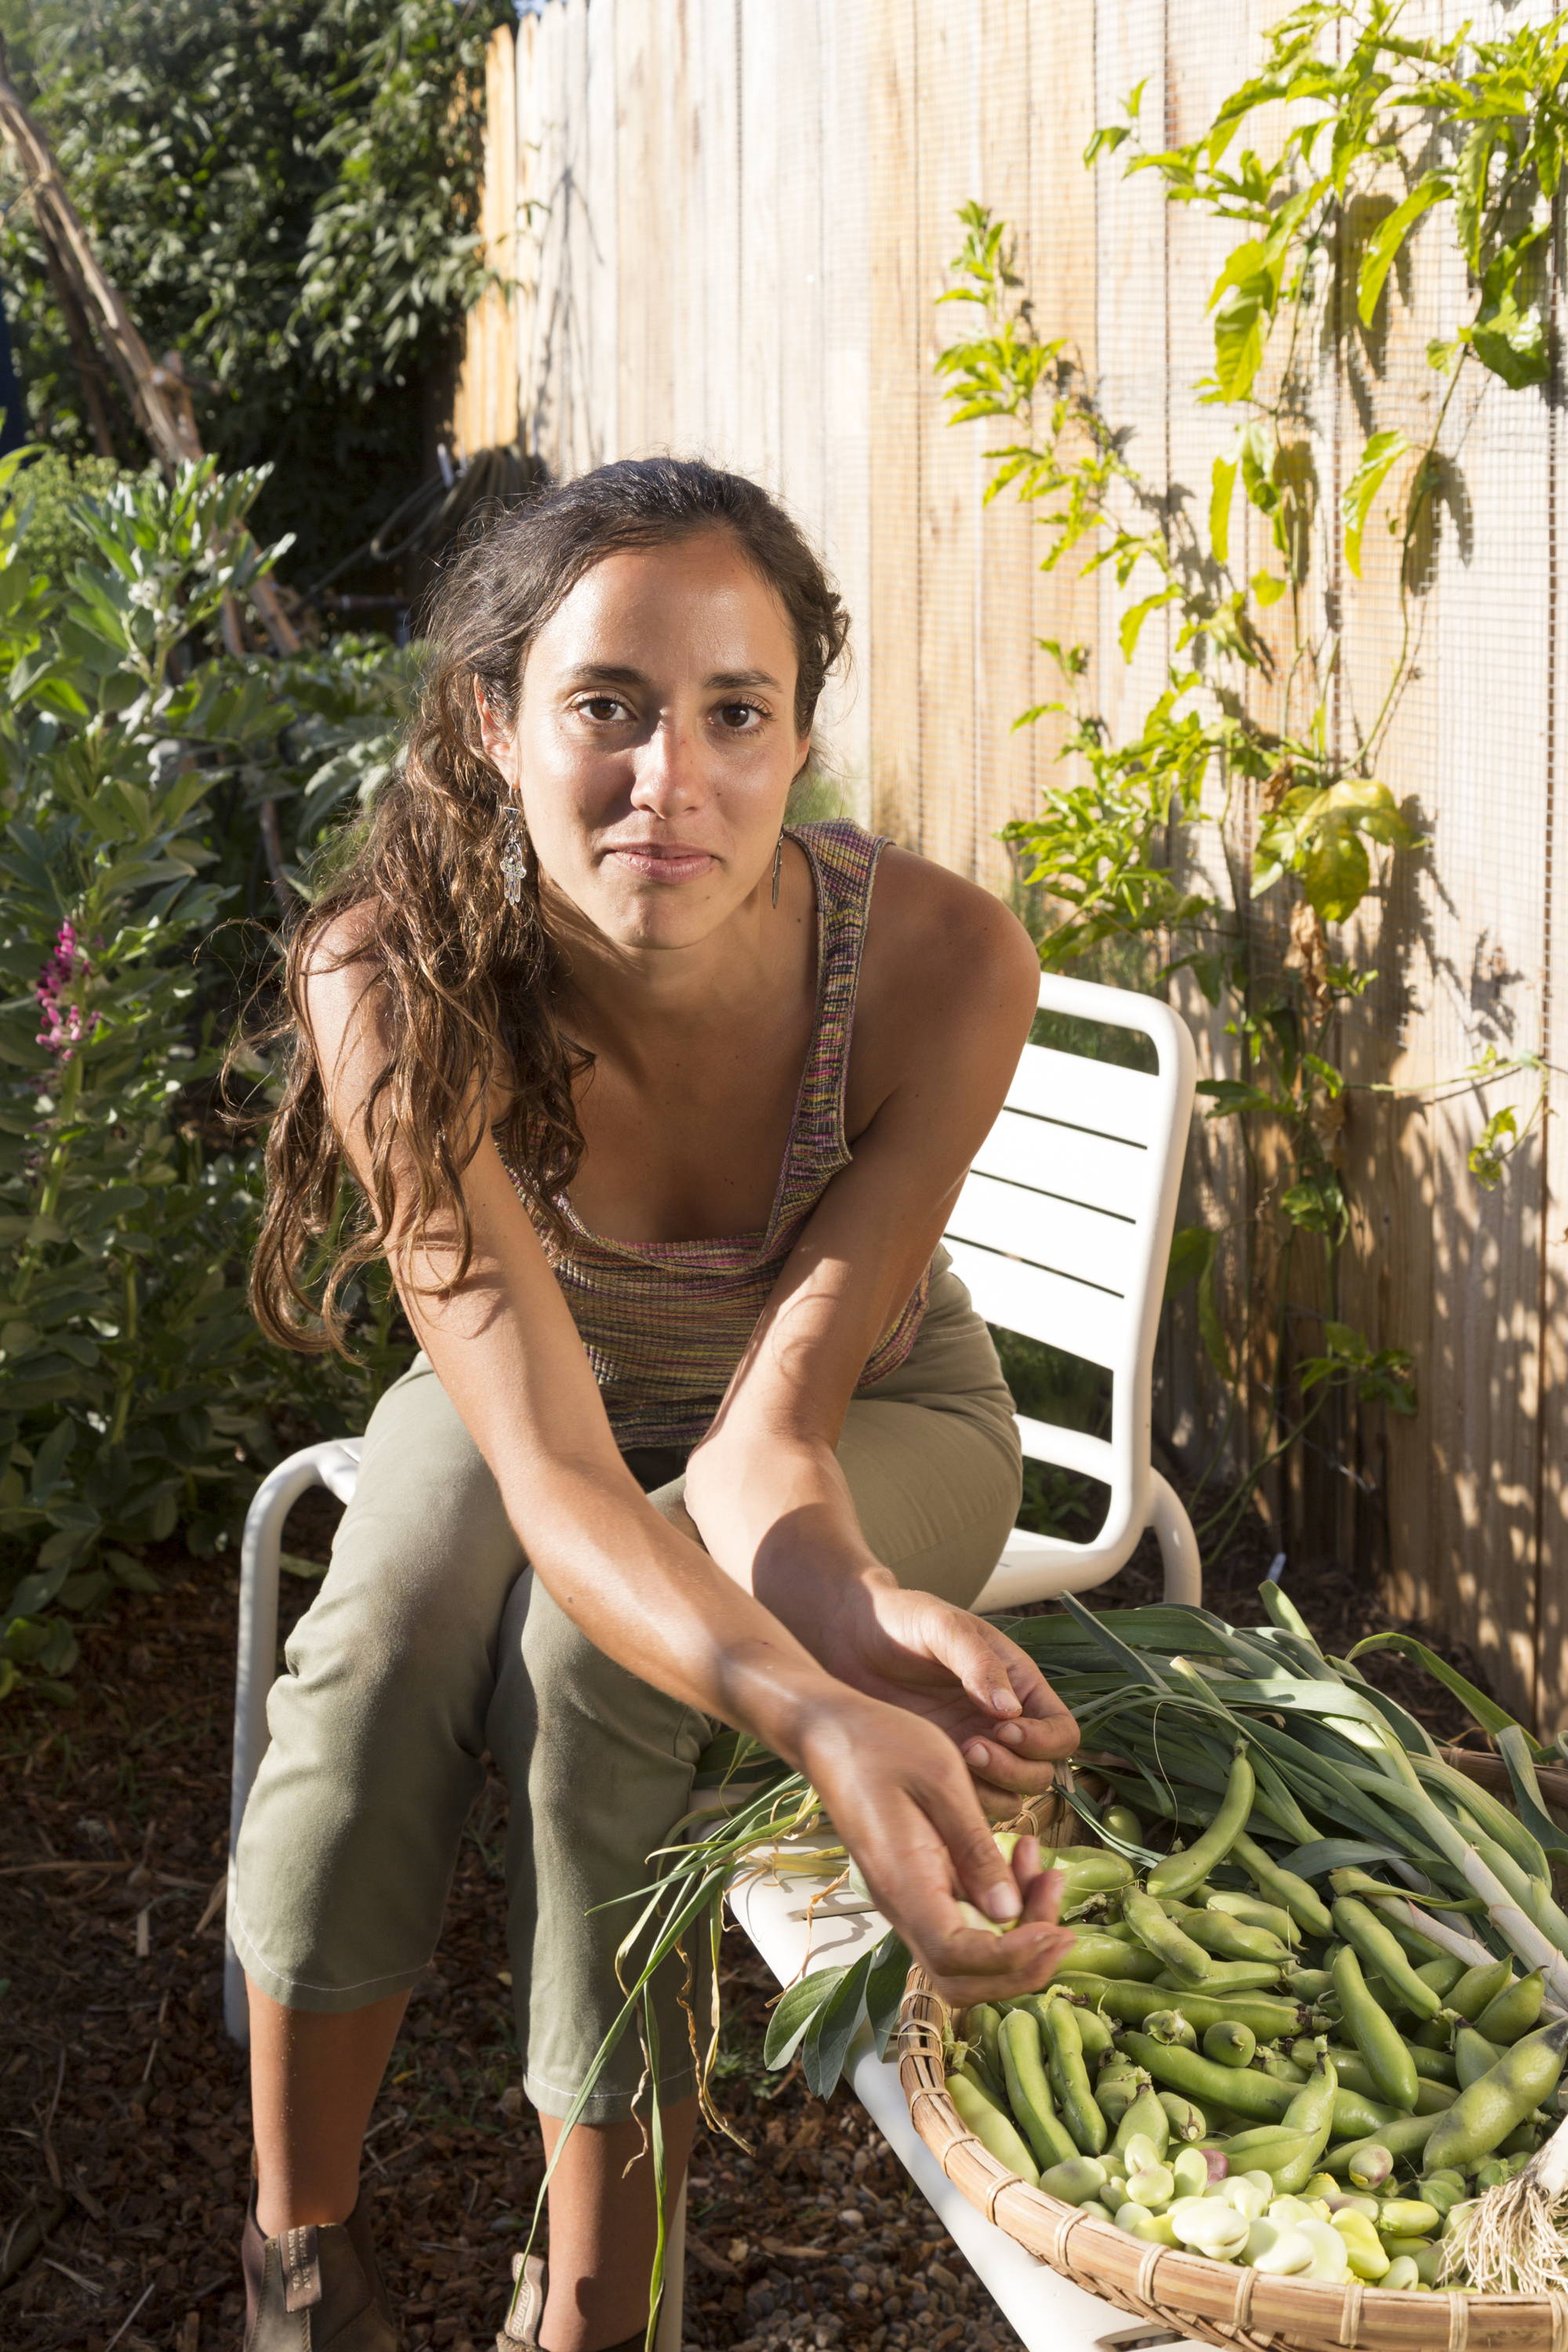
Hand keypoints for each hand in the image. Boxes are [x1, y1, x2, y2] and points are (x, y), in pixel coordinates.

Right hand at [797, 1691, 1076, 2006]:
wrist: (830, 1731)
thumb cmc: (881, 1744)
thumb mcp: (941, 1779)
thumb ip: (976, 1848)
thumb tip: (1009, 1911)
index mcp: (904, 1883)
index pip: (958, 1959)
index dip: (1013, 1960)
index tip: (1057, 1930)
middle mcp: (902, 1906)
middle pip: (965, 1980)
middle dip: (1023, 1963)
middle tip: (1063, 1914)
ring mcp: (908, 1900)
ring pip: (968, 1956)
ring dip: (1018, 1933)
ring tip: (1046, 1868)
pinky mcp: (917, 1887)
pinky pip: (963, 1921)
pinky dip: (1002, 1905)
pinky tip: (1023, 1855)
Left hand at [820, 1575, 1077, 1817]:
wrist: (850, 1637)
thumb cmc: (903, 1620)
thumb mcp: (944, 1627)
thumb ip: (978, 1664)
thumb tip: (1011, 1712)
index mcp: (1019, 1686)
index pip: (1061, 1732)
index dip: (1043, 1740)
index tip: (1004, 1730)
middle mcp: (1004, 1724)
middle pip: (1041, 1771)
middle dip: (1015, 1768)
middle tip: (972, 1748)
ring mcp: (975, 1749)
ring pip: (1011, 1794)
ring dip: (993, 1788)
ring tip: (956, 1757)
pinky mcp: (942, 1768)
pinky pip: (971, 1802)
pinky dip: (964, 1801)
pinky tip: (935, 1775)